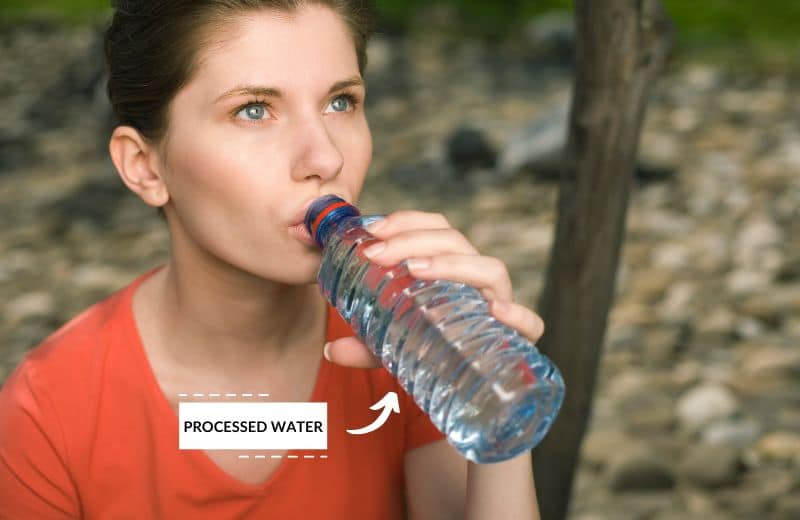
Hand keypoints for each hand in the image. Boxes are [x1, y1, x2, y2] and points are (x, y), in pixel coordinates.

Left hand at [322, 210, 545, 368]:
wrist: (470, 400)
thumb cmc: (434, 358)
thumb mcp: (392, 348)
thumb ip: (365, 346)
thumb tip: (331, 349)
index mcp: (453, 271)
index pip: (437, 229)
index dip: (407, 222)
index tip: (371, 231)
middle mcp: (478, 283)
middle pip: (457, 242)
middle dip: (415, 240)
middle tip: (376, 253)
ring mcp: (500, 309)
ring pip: (491, 270)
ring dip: (454, 263)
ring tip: (415, 269)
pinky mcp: (518, 343)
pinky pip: (530, 325)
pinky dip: (517, 315)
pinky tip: (494, 311)